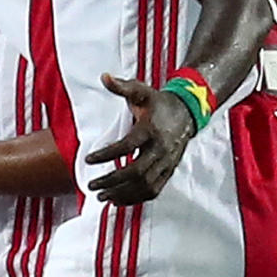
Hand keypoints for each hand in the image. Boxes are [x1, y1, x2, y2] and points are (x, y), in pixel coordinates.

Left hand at [84, 73, 195, 205]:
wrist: (188, 112)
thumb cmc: (159, 102)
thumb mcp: (141, 91)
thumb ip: (122, 87)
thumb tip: (104, 76)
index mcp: (151, 129)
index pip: (127, 146)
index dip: (107, 155)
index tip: (88, 160)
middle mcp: (161, 148)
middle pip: (137, 171)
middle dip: (112, 181)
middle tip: (92, 185)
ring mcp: (167, 162)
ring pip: (146, 185)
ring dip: (122, 194)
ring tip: (101, 197)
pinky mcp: (169, 171)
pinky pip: (154, 190)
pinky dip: (136, 198)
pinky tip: (117, 200)